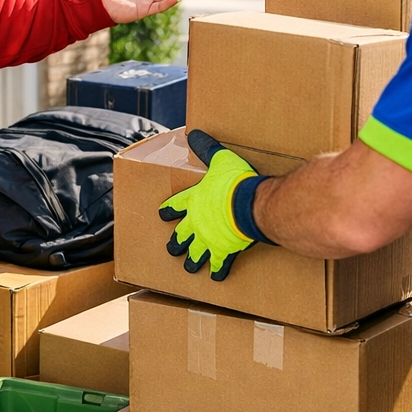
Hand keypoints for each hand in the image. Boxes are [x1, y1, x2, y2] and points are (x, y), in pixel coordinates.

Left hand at [160, 131, 270, 280]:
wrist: (248, 205)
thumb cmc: (235, 182)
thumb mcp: (220, 160)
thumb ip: (207, 149)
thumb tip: (194, 133)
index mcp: (194, 201)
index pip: (175, 206)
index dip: (169, 210)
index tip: (163, 214)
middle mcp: (197, 222)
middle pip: (181, 235)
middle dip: (176, 243)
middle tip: (172, 249)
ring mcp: (209, 239)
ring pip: (196, 254)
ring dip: (192, 261)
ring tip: (189, 267)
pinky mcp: (224, 251)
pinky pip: (220, 265)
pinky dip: (219, 272)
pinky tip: (217, 278)